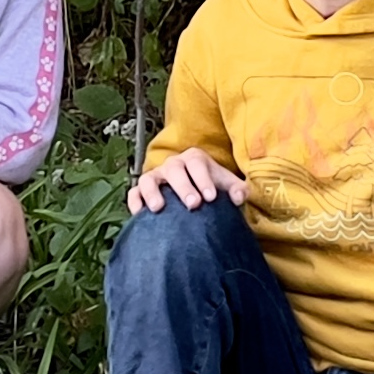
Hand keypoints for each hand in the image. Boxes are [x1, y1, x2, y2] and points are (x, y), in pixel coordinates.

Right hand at [128, 147, 249, 214]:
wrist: (196, 196)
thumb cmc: (211, 189)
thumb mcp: (227, 187)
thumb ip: (237, 190)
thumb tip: (238, 197)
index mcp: (194, 159)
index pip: (197, 164)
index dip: (203, 180)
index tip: (211, 198)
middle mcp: (173, 165)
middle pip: (174, 170)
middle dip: (183, 187)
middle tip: (193, 205)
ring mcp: (155, 177)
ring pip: (149, 179)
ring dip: (152, 192)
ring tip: (158, 208)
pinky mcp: (142, 190)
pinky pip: (134, 192)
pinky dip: (135, 201)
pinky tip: (140, 214)